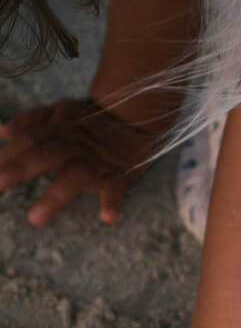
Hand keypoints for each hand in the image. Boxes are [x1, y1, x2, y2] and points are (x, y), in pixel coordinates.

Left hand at [0, 98, 163, 225]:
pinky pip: (117, 189)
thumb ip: (32, 119)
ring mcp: (96, 162)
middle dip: (21, 169)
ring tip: (35, 218)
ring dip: (56, 196)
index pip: (27, 140)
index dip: (6, 153)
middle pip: (45, 155)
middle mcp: (74, 147)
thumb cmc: (93, 119)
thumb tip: (3, 131)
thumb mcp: (62, 109)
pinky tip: (107, 217)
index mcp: (58, 131)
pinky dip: (113, 202)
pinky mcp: (120, 176)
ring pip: (75, 177)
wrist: (139, 117)